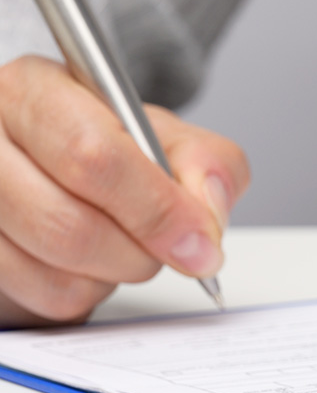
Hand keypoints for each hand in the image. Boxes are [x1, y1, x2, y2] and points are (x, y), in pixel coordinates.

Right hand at [0, 56, 249, 327]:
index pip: (92, 156)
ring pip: (56, 273)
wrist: (55, 165)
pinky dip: (87, 292)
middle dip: (141, 252)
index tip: (200, 242)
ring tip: (125, 242)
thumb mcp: (164, 134)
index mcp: (32, 92)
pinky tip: (89, 260)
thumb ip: (205, 161)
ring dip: (116, 274)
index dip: (156, 208)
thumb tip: (207, 212)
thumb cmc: (107, 144)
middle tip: (174, 250)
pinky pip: (45, 300)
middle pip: (68, 225)